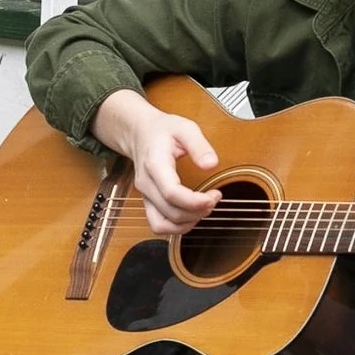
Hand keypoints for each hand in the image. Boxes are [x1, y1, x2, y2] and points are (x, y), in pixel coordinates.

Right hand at [92, 90, 218, 235]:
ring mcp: (145, 196)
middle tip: (215, 198)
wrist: (140, 133)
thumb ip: (199, 145)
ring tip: (205, 208)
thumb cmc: (163, 130)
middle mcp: (146, 184)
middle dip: (197, 211)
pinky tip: (193, 215)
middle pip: (170, 212)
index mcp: (154, 164)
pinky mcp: (148, 202)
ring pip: (162, 224)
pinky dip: (177, 227)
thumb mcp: (185, 128)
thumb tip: (211, 164)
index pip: (171, 193)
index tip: (214, 195)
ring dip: (188, 223)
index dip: (194, 202)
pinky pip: (159, 225)